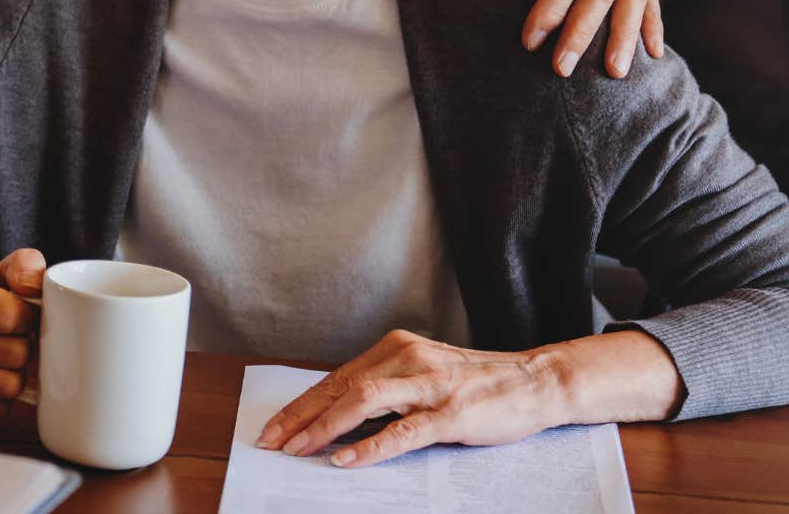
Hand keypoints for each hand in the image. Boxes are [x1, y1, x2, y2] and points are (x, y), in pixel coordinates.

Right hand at [0, 248, 45, 419]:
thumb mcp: (0, 273)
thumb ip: (26, 267)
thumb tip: (36, 286)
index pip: (12, 317)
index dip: (27, 317)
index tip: (20, 314)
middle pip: (15, 354)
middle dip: (24, 346)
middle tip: (13, 338)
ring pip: (9, 386)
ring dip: (15, 373)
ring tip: (4, 357)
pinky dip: (2, 397)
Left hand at [255, 330, 566, 468]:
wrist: (537, 381)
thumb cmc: (476, 384)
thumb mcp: (422, 375)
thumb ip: (385, 389)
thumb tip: (336, 417)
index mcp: (394, 349)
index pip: (335, 379)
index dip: (301, 405)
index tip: (274, 427)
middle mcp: (405, 359)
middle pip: (339, 388)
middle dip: (300, 417)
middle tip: (272, 442)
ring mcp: (428, 384)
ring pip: (363, 402)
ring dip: (324, 427)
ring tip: (299, 449)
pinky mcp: (450, 412)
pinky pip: (402, 430)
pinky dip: (369, 446)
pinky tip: (346, 459)